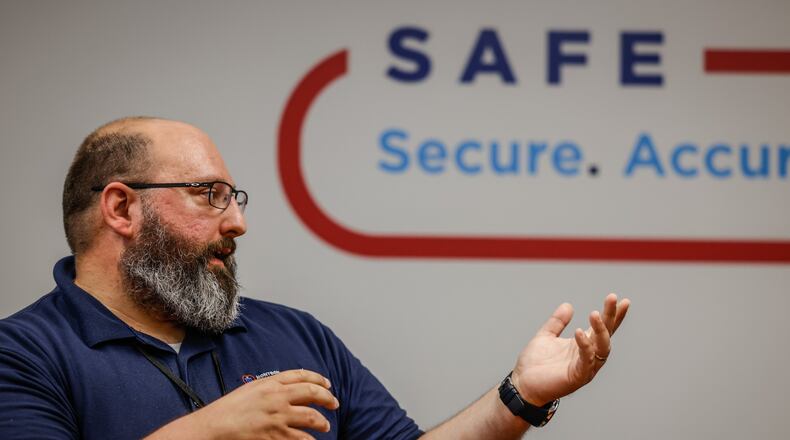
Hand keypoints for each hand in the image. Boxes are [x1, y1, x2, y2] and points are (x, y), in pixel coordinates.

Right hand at [147, 369, 338, 439]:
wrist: (214, 426)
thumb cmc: (229, 409)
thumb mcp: (251, 390)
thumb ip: (272, 387)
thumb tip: (292, 388)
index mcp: (270, 383)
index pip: (302, 375)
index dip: (319, 379)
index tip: (327, 384)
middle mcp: (277, 398)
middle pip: (312, 393)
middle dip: (327, 398)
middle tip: (334, 403)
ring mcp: (278, 418)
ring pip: (311, 417)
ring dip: (322, 422)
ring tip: (325, 425)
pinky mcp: (275, 436)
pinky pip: (300, 439)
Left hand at [511, 294, 629, 406]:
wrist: (522, 384)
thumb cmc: (535, 364)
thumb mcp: (546, 336)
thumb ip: (557, 322)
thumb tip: (568, 306)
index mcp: (583, 345)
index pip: (603, 328)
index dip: (613, 315)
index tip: (621, 299)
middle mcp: (588, 356)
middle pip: (606, 335)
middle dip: (611, 316)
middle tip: (612, 298)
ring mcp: (585, 367)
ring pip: (601, 348)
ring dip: (600, 330)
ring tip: (595, 314)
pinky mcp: (577, 377)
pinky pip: (586, 361)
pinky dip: (585, 346)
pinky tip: (580, 332)